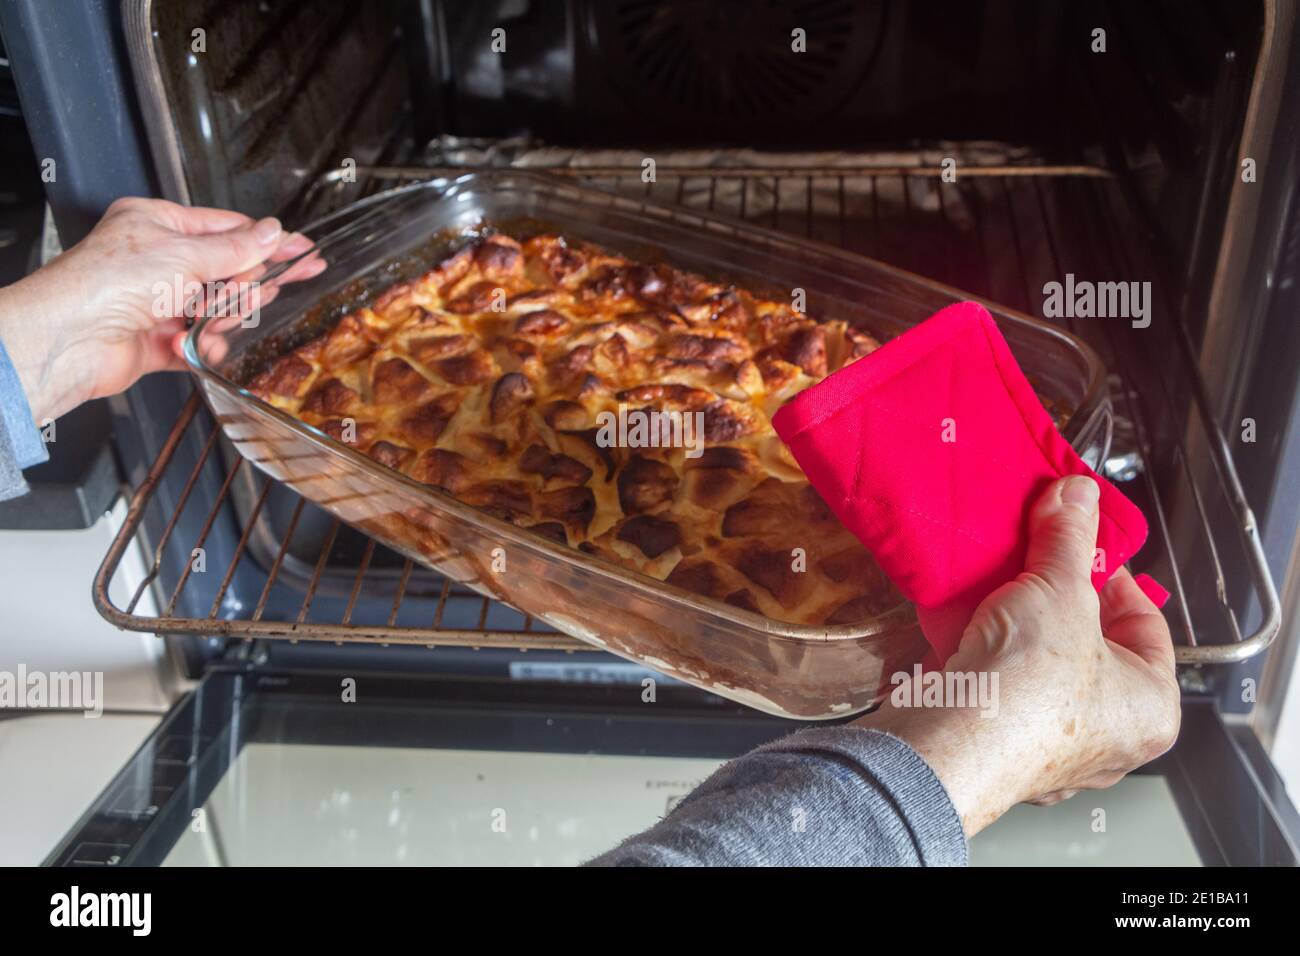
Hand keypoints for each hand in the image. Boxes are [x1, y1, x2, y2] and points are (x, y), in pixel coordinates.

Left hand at [0, 197, 315, 422]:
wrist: (73, 338)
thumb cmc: (110, 282)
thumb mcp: (187, 253)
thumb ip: (238, 248)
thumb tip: (272, 232)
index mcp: (158, 225)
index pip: (227, 230)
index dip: (268, 242)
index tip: (304, 251)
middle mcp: (156, 261)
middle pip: (225, 272)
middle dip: (243, 285)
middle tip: (263, 291)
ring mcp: (157, 301)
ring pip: (215, 309)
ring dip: (220, 315)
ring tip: (217, 316)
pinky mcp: (156, 340)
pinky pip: (197, 342)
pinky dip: (202, 344)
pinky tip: (197, 342)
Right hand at [857, 474, 1180, 836]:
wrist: (949, 743)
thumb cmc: (1027, 692)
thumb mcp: (1059, 588)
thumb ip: (1069, 536)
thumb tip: (1077, 496)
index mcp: (1151, 710)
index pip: (1145, 623)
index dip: (1110, 575)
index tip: (1079, 549)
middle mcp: (1108, 741)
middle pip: (1090, 646)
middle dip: (1058, 602)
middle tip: (1037, 569)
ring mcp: (1050, 752)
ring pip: (1042, 671)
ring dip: (1018, 631)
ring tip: (999, 594)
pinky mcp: (997, 750)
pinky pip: (1000, 692)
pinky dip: (985, 660)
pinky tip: (967, 629)